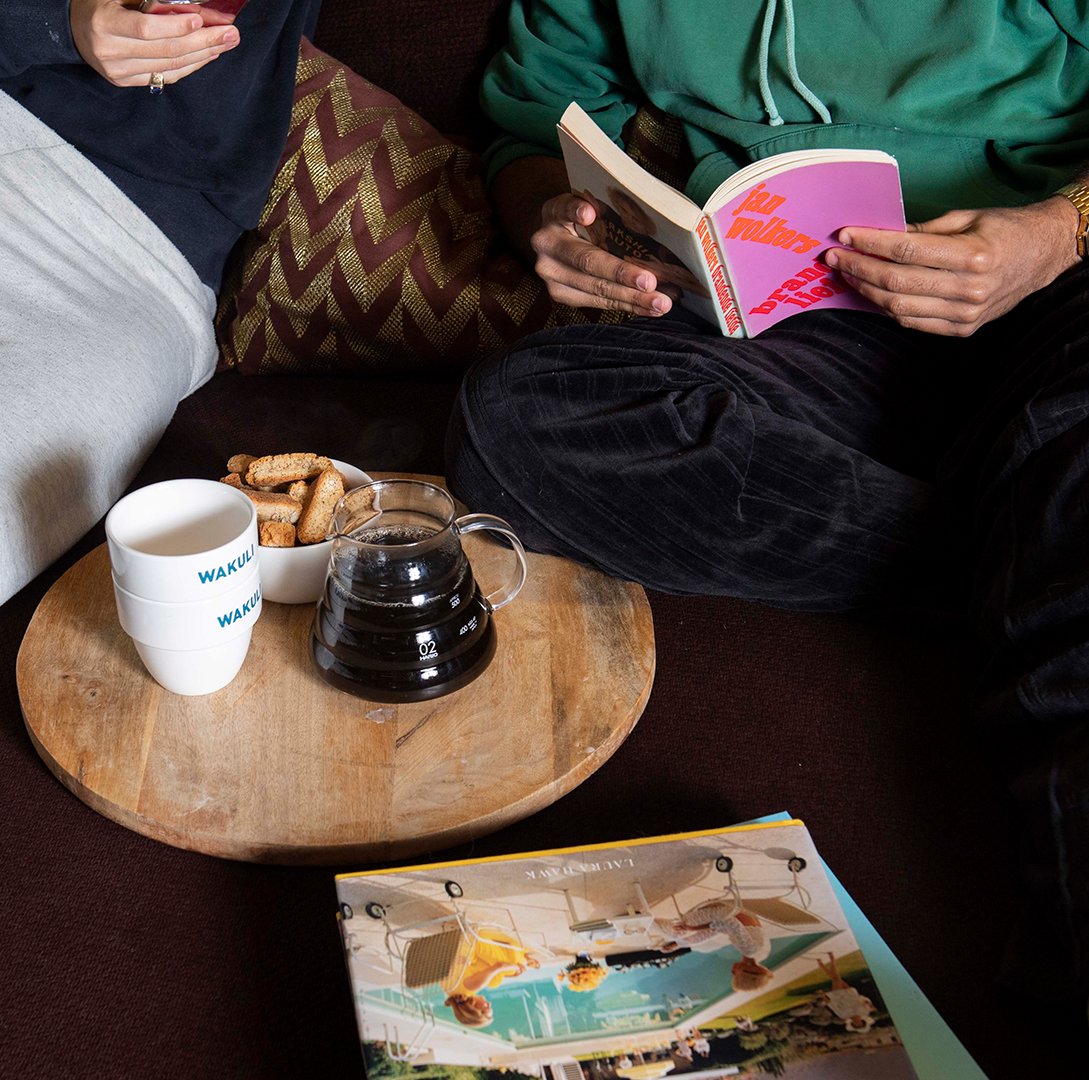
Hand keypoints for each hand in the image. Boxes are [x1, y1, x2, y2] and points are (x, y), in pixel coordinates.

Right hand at [70, 0, 240, 88]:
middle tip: (230, 34)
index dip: (175, 27)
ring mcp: (120, 71)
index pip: (146, 29)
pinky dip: (191, 65)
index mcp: (104, 24)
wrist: (74, 30)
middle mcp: (111, 51)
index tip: (200, 21)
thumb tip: (189, 8)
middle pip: (166, 51)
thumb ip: (149, 3)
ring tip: (226, 43)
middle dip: (204, 42)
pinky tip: (208, 55)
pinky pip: (167, 76)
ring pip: (171, 67)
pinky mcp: (128, 82)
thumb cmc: (99, 5)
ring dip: (204, 55)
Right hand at [531, 193, 671, 316]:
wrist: (551, 237)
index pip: (565, 211)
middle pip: (587, 262)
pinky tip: (649, 308)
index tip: (590, 214)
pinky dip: (628, 305)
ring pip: (596, 290)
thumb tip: (640, 218)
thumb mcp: (585, 202)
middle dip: (622, 274)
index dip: (576, 212)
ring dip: (632, 298)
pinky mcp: (561, 294)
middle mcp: (547, 246)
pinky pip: (599, 303)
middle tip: (650, 282)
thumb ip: (603, 206)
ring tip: (660, 303)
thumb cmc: (580, 218)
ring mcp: (552, 275)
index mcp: (552, 214)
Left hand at [823, 198, 1080, 336]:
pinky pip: (913, 322)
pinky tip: (872, 292)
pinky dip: (887, 308)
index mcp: (973, 255)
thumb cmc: (1005, 230)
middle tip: (835, 258)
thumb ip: (925, 231)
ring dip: (866, 290)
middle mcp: (969, 289)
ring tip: (848, 274)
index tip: (845, 236)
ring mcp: (966, 314)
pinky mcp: (962, 329)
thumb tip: (882, 234)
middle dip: (859, 268)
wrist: (1044, 256)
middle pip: (896, 281)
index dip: (870, 244)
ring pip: (899, 306)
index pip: (905, 251)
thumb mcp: (969, 217)